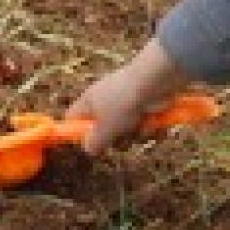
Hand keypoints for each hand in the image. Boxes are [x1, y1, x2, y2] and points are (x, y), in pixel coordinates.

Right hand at [66, 38, 189, 151]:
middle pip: (104, 130)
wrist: (156, 81)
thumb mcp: (105, 129)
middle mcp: (106, 100)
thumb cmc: (124, 103)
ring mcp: (126, 102)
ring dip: (137, 134)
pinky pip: (145, 124)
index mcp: (88, 102)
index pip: (73, 118)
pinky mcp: (146, 104)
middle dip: (116, 139)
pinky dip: (151, 126)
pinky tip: (154, 121)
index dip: (77, 132)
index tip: (88, 145)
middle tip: (121, 138)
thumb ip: (94, 142)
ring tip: (142, 125)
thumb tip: (89, 149)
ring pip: (128, 130)